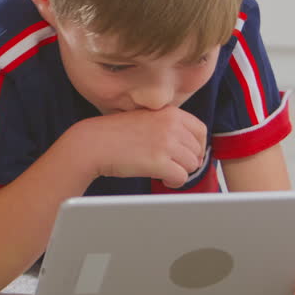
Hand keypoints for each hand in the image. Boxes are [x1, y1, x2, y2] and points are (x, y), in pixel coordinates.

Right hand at [78, 107, 206, 188]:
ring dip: (180, 172)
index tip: (189, 155)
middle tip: (171, 165)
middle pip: (197, 150)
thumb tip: (189, 144)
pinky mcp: (159, 161)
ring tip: (164, 172)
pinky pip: (181, 177)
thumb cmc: (115, 134)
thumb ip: (168, 126)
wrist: (94, 143)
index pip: (200, 130)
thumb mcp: (146, 118)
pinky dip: (173, 182)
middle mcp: (171, 125)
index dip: (197, 146)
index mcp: (170, 112)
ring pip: (192, 165)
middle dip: (187, 161)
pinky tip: (161, 178)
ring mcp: (166, 142)